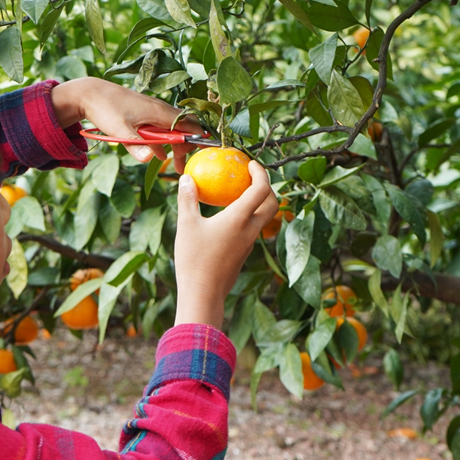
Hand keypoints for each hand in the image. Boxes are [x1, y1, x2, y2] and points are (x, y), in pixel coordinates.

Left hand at [50, 77, 202, 172]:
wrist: (91, 93)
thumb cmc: (106, 109)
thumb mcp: (119, 130)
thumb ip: (135, 145)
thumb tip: (149, 159)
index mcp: (159, 112)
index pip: (188, 124)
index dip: (197, 138)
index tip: (203, 152)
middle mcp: (160, 109)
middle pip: (183, 128)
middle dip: (186, 147)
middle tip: (181, 166)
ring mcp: (153, 110)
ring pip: (173, 128)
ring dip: (175, 146)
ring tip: (176, 165)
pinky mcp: (146, 113)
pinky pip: (162, 127)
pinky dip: (164, 141)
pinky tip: (160, 154)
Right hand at [173, 160, 278, 328]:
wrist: (203, 295)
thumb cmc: (194, 259)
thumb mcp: (186, 225)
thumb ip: (188, 199)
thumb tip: (186, 178)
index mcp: (239, 219)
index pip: (261, 189)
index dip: (261, 173)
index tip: (250, 164)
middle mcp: (250, 230)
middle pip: (272, 204)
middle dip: (267, 187)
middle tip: (251, 178)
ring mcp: (248, 244)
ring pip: (263, 219)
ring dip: (258, 203)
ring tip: (238, 195)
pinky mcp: (243, 254)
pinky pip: (252, 230)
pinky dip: (247, 218)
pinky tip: (228, 218)